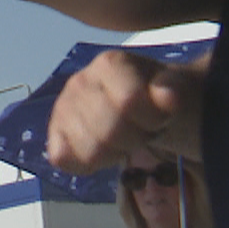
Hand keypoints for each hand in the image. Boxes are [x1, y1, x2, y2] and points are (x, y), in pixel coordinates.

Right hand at [45, 50, 203, 172]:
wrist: (140, 105)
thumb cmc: (155, 98)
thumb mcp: (174, 88)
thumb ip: (172, 89)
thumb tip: (168, 96)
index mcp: (109, 65)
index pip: (128, 101)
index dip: (152, 118)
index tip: (159, 117)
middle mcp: (78, 82)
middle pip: (110, 131)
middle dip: (134, 138)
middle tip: (141, 129)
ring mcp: (62, 109)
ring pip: (89, 150)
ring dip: (114, 151)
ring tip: (122, 137)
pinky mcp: (54, 133)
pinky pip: (63, 160)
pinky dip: (86, 163)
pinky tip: (101, 150)